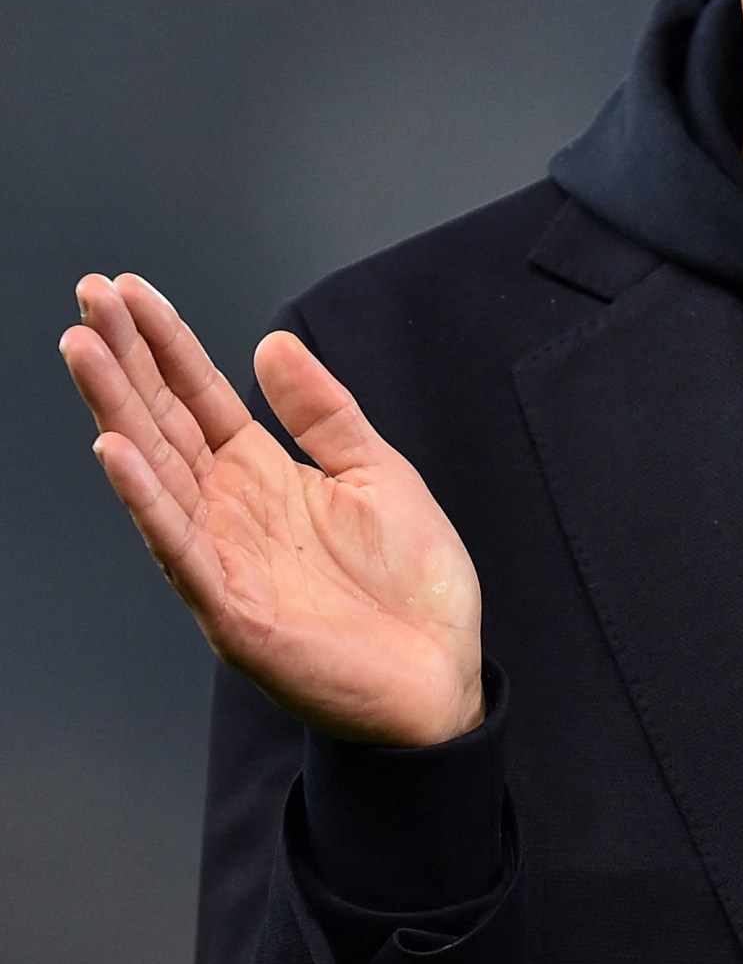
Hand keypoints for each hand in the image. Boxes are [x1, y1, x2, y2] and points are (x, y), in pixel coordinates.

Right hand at [61, 274, 483, 746]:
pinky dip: (145, 497)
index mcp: (263, 475)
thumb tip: (272, 342)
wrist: (439, 674)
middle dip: (124, 359)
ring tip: (83, 349)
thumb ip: (323, 410)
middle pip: (162, 420)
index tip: (124, 289)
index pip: (197, 395)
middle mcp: (230, 510)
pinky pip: (177, 544)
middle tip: (86, 296)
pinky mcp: (228, 607)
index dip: (163, 343)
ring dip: (116, 409)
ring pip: (154, 470)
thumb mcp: (374, 470)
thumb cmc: (410, 582)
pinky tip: (115, 450)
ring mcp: (222, 556)